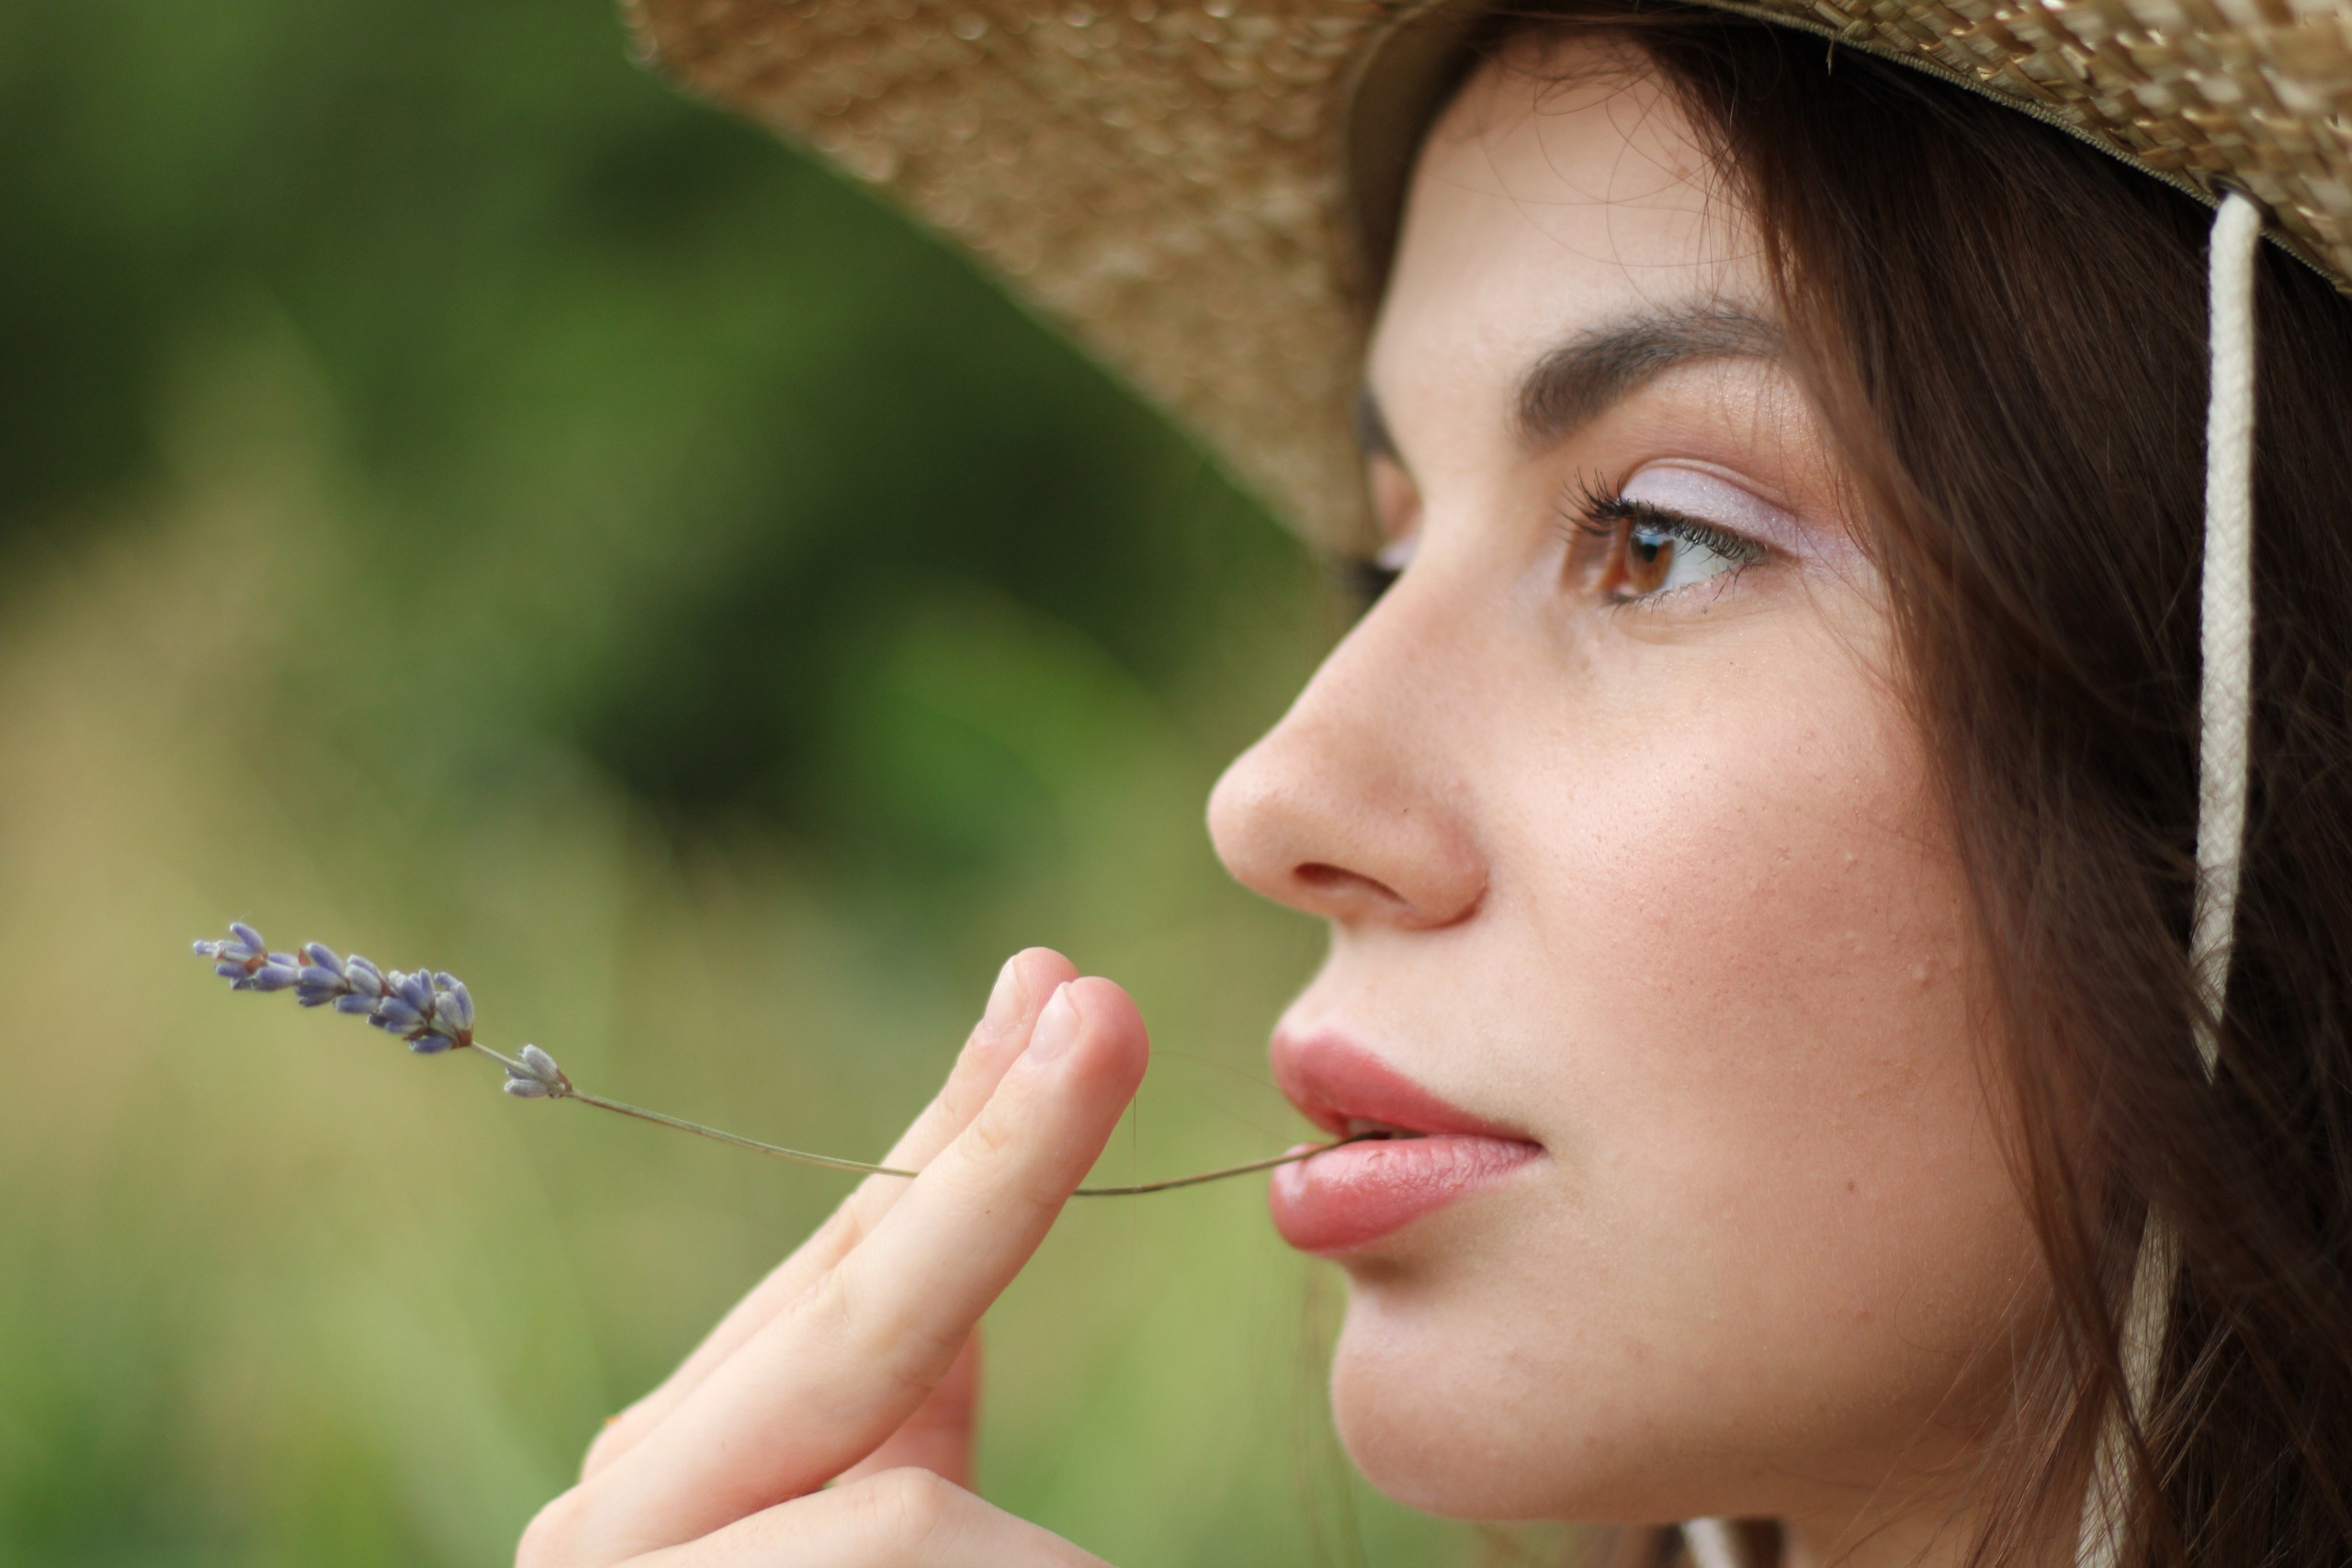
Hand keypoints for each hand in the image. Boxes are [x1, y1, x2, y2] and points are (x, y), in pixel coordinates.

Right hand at [518, 947, 1144, 1566]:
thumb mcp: (864, 1528)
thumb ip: (901, 1396)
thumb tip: (978, 1194)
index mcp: (667, 1463)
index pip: (841, 1270)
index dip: (969, 1135)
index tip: (1060, 994)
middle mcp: (608, 1514)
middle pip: (851, 1316)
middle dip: (1001, 1164)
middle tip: (1108, 1016)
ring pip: (909, 1514)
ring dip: (1034, 1564)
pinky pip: (925, 1557)